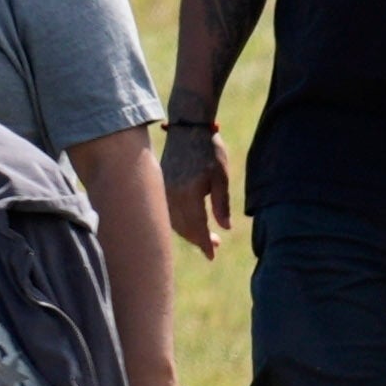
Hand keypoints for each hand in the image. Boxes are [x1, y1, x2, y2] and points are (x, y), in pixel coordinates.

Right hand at [159, 123, 233, 258]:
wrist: (187, 128)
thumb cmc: (208, 149)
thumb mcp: (220, 175)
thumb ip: (222, 203)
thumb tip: (225, 228)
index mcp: (189, 193)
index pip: (196, 227)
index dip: (204, 244)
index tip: (212, 256)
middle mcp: (172, 195)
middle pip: (184, 228)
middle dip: (198, 240)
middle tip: (215, 245)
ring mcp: (163, 191)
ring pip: (174, 222)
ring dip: (188, 232)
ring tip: (206, 235)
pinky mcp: (160, 186)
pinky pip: (167, 212)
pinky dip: (178, 222)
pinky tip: (190, 221)